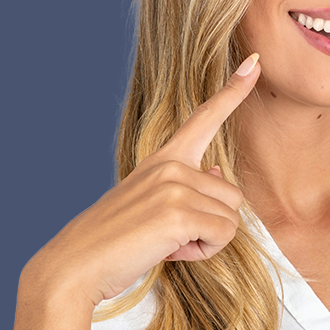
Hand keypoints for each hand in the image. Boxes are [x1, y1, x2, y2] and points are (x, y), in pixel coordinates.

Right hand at [22, 53, 260, 307]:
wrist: (75, 266)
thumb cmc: (114, 241)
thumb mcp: (150, 205)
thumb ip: (186, 187)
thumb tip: (216, 172)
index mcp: (163, 159)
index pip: (204, 118)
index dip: (233, 91)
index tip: (254, 63)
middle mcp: (170, 166)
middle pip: (233, 196)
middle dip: (212, 226)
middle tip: (171, 237)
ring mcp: (174, 186)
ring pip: (232, 218)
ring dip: (207, 241)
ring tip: (167, 243)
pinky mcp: (177, 213)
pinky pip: (222, 235)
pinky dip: (204, 252)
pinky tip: (171, 252)